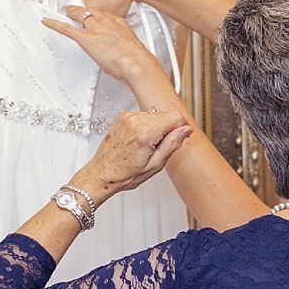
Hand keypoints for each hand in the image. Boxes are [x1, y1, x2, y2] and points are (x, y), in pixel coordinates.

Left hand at [45, 4, 162, 85]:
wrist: (137, 63)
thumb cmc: (138, 59)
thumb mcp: (131, 49)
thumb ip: (121, 50)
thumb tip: (117, 60)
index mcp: (119, 24)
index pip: (105, 15)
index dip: (98, 16)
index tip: (96, 17)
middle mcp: (107, 23)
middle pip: (91, 12)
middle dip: (83, 11)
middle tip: (76, 10)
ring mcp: (96, 30)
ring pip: (80, 16)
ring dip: (71, 14)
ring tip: (65, 12)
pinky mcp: (86, 39)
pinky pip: (67, 29)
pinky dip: (55, 24)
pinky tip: (47, 21)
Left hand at [75, 109, 191, 199]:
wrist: (102, 173)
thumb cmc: (125, 174)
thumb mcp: (156, 164)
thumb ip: (173, 144)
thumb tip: (186, 130)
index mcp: (145, 133)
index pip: (176, 117)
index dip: (182, 128)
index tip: (179, 138)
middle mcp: (135, 120)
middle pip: (167, 115)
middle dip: (169, 129)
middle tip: (159, 148)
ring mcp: (127, 116)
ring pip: (156, 115)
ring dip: (157, 128)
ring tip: (147, 146)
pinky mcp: (122, 116)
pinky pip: (144, 116)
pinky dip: (147, 126)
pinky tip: (140, 140)